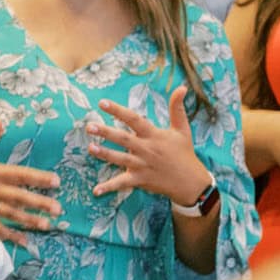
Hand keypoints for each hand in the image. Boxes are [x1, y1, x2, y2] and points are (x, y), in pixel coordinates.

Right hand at [0, 119, 61, 241]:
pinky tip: (25, 241)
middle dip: (39, 203)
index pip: (20, 174)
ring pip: (11, 215)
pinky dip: (10, 236)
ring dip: (29, 220)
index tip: (56, 181)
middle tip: (58, 209)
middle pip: (19, 197)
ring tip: (46, 225)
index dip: (38, 178)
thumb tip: (0, 122)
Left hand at [90, 86, 210, 205]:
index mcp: (154, 135)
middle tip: (89, 126)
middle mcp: (146, 149)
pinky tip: (96, 191)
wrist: (191, 182)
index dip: (118, 111)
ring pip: (120, 159)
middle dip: (106, 132)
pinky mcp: (140, 180)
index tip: (102, 103)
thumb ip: (177, 108)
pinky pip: (122, 183)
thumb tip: (182, 87)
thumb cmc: (184, 153)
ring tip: (90, 148)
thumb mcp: (182, 129)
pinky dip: (109, 187)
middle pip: (123, 139)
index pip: (134, 120)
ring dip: (105, 154)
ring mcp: (142, 165)